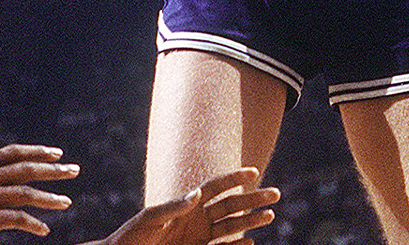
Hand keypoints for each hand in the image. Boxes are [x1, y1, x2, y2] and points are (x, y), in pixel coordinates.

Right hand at [0, 144, 78, 244]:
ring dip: (50, 197)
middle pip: (27, 168)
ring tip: (67, 201)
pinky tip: (45, 229)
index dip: (37, 151)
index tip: (56, 152)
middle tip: (73, 170)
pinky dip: (35, 224)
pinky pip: (18, 220)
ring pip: (27, 193)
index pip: (13, 152)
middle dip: (54, 168)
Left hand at [95, 169, 279, 244]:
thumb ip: (173, 206)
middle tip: (275, 194)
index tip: (254, 171)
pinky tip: (250, 243)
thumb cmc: (133, 235)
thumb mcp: (151, 218)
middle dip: (253, 199)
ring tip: (269, 216)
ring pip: (231, 226)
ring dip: (250, 222)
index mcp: (187, 204)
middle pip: (231, 205)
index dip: (234, 178)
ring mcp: (199, 237)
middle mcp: (197, 218)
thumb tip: (197, 194)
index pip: (216, 187)